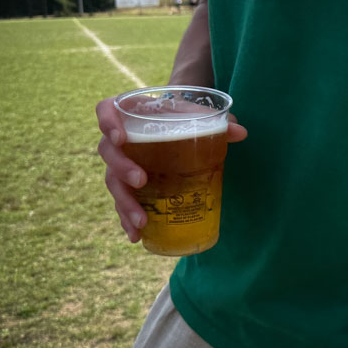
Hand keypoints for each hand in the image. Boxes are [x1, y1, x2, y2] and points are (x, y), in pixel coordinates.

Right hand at [95, 95, 247, 241]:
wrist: (175, 123)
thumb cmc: (180, 116)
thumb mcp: (196, 115)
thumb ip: (216, 122)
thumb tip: (241, 131)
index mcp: (129, 113)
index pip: (106, 111)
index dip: (107, 123)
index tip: (121, 138)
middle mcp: (118, 139)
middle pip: (108, 152)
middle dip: (122, 168)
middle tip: (140, 180)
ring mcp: (119, 163)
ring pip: (112, 182)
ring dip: (124, 202)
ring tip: (141, 221)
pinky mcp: (126, 184)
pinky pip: (121, 201)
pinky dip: (126, 219)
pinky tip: (136, 236)